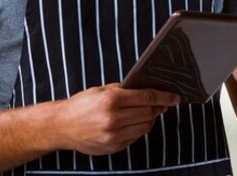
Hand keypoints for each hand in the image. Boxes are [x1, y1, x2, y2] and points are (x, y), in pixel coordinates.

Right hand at [49, 83, 178, 154]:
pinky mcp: (113, 147)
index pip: (146, 98)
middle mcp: (113, 119)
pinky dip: (138, 129)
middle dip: (158, 107)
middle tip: (162, 103)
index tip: (175, 97)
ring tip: (146, 113)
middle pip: (149, 113)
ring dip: (150, 119)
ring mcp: (113, 135)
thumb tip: (148, 89)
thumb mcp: (101, 90)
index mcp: (111, 100)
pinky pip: (135, 137)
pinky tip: (132, 123)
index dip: (164, 97)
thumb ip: (124, 90)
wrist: (61, 126)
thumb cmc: (80, 105)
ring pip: (145, 127)